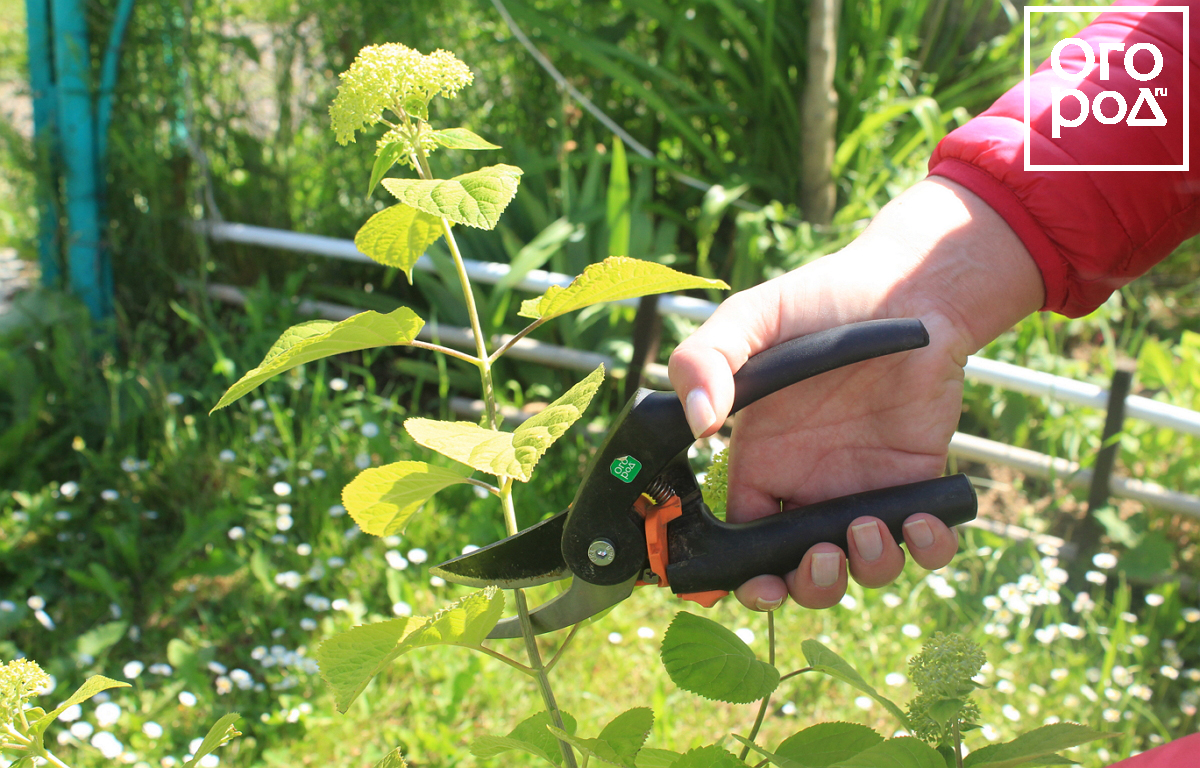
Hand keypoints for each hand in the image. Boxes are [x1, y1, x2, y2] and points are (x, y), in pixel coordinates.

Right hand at [668, 178, 1043, 609]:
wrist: (911, 286)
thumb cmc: (824, 299)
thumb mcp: (751, 318)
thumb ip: (705, 360)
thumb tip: (698, 423)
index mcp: (760, 460)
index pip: (740, 540)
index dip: (740, 575)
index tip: (750, 585)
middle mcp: (809, 485)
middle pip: (799, 571)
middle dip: (806, 587)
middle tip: (818, 561)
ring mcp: (864, 488)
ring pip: (862, 567)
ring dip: (865, 569)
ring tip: (868, 527)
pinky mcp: (918, 483)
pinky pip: (926, 542)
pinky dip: (930, 549)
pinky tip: (924, 521)